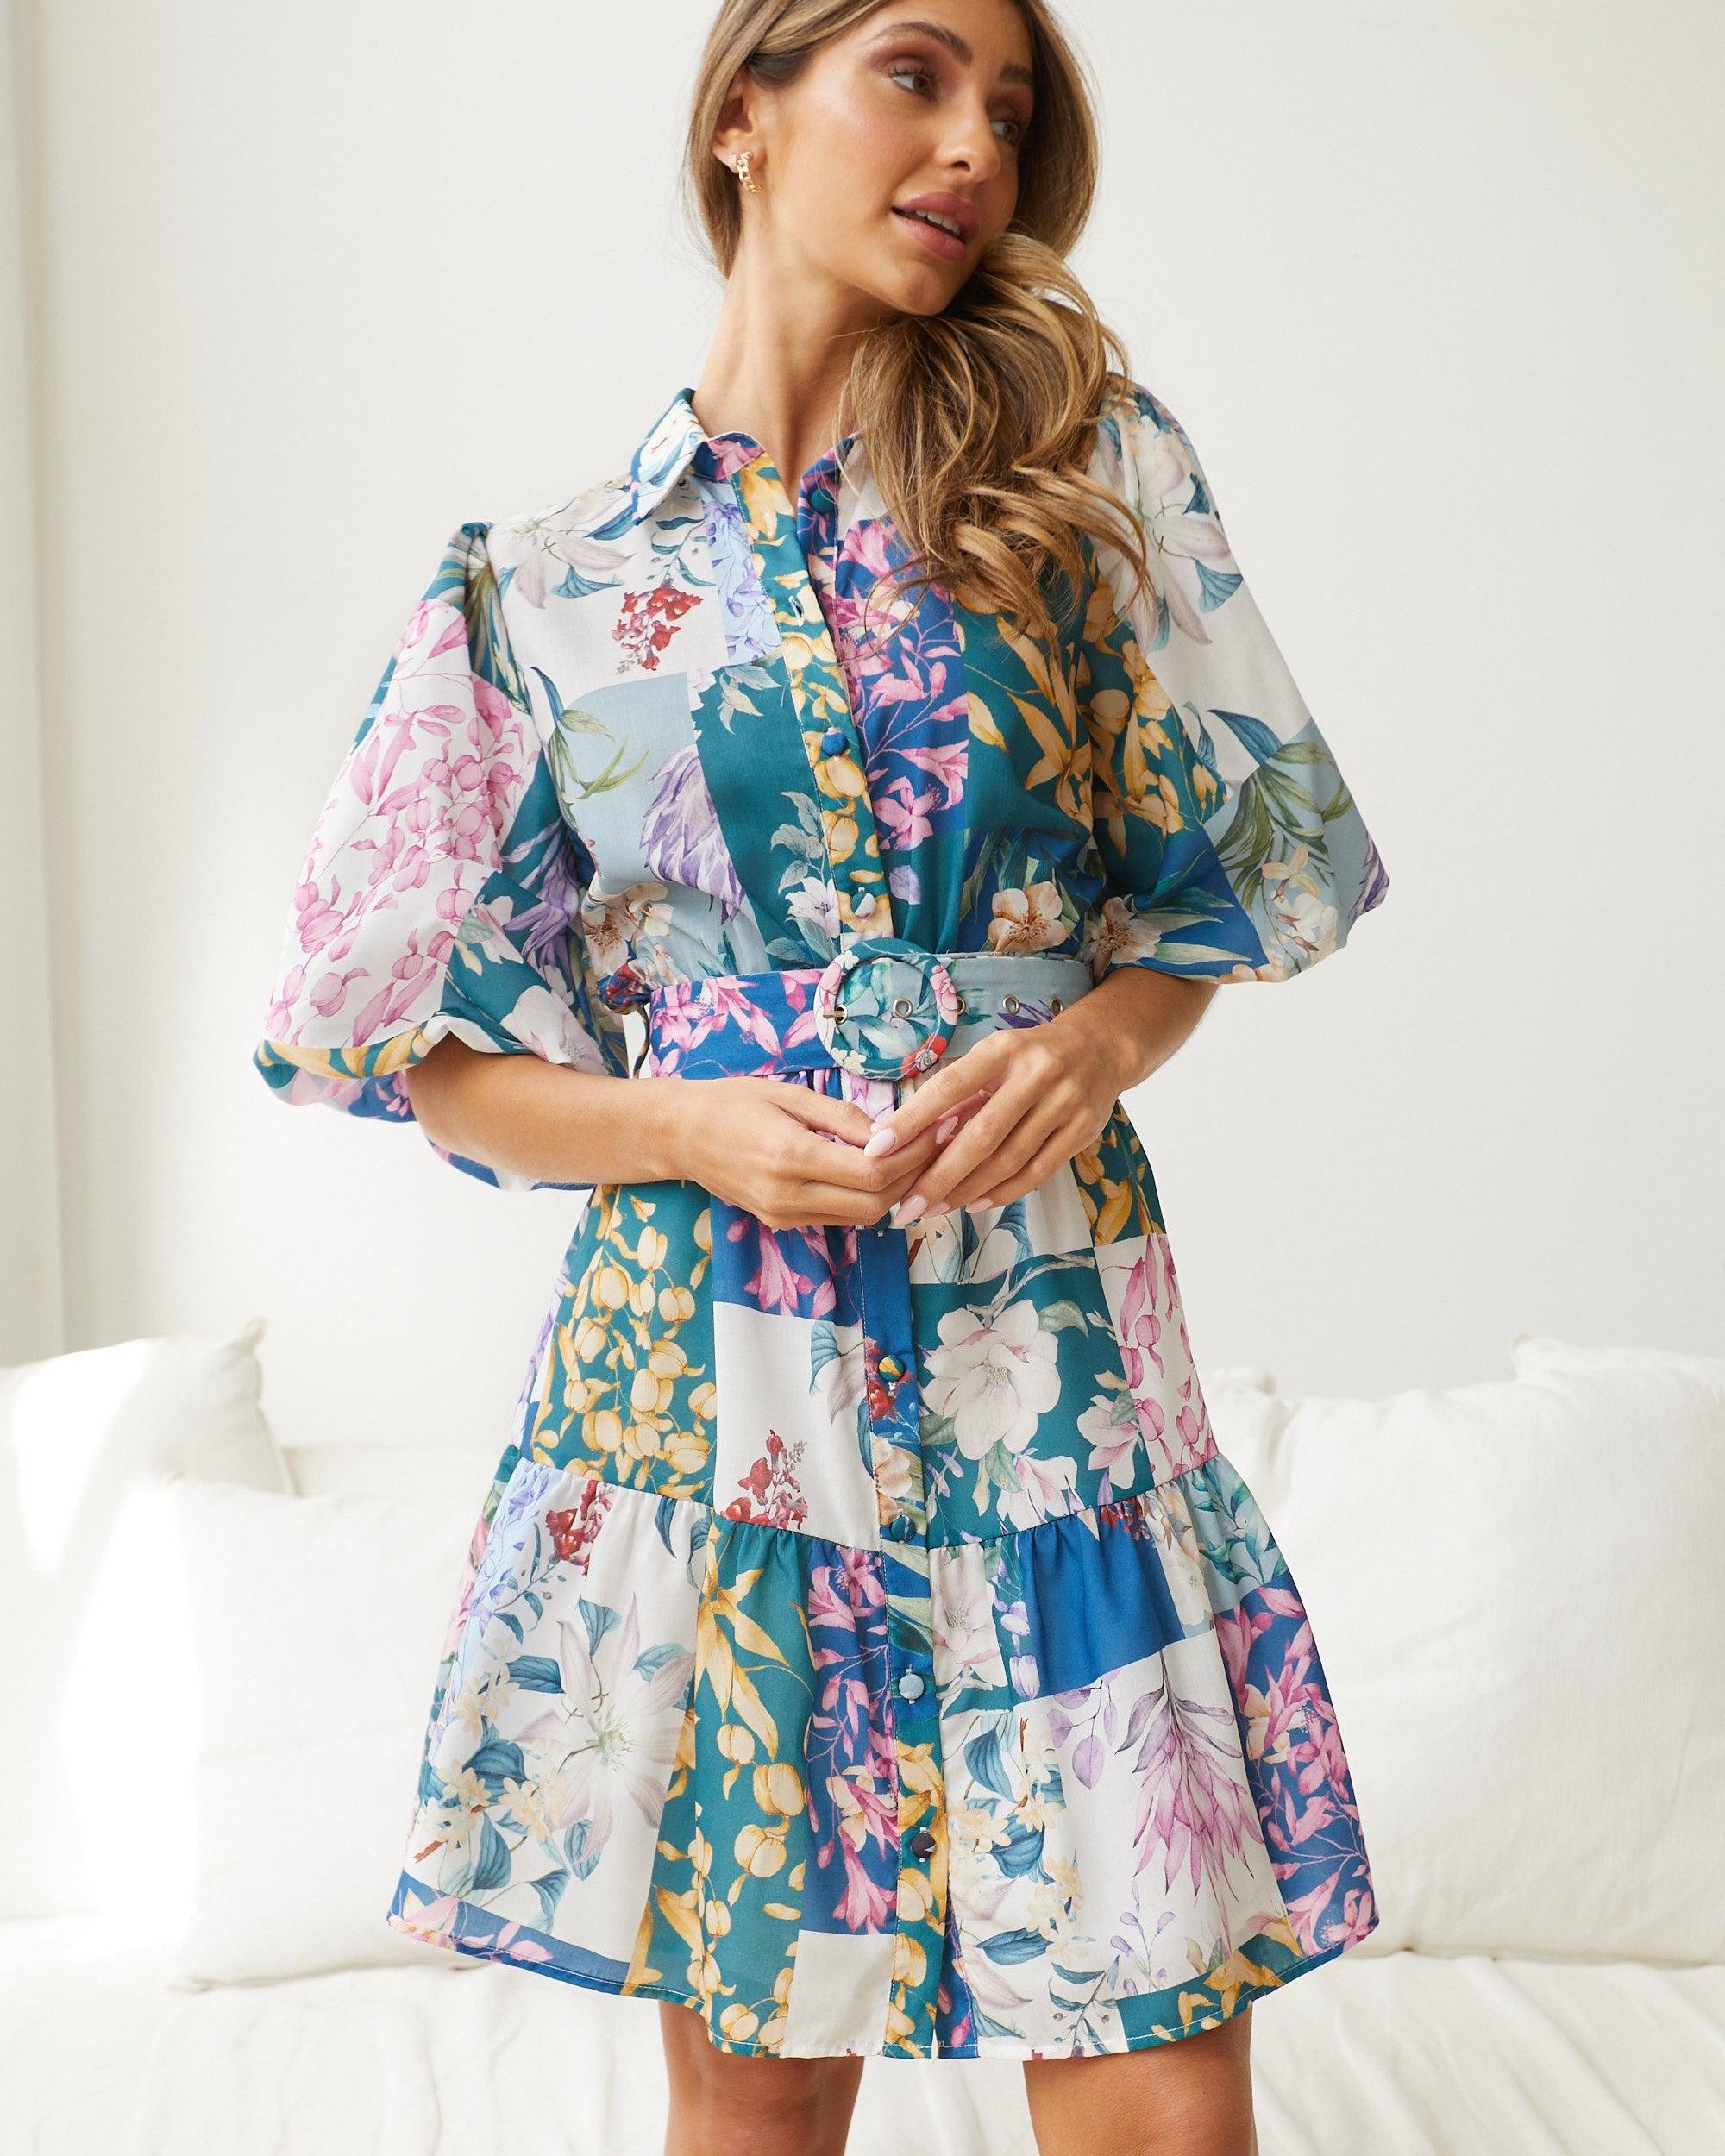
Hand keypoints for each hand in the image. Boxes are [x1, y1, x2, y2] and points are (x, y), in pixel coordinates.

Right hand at [675, 1076, 948, 1231]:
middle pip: (875, 1202)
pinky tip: (880, 1171)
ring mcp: (783, 1215)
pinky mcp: (781, 1222)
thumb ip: (841, 1116)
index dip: (912, 1155)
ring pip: (862, 1217)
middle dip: (913, 1175)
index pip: (871, 1172)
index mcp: (790, 1156)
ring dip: (894, 1191)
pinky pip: (840, 1218)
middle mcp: (787, 1195)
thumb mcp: (787, 1094)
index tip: (936, 1128)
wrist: (678, 1135)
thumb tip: (891, 1132)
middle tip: (936, 1142)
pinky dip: (867, 1198)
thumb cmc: (731, 1102)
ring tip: (915, 1155)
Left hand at [860, 1007, 1136, 1221]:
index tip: (879, 1147)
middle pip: (981, 1136)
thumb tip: (905, 1136)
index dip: (913, 1119)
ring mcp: (1064, 1104)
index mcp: (1003, 1050)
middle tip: (907, 1205)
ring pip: (1008, 1160)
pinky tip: (974, 1204)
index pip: (950, 1087)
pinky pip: (1037, 1172)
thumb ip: (958, 1094)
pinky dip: (1003, 1192)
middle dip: (939, 1176)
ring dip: (967, 1190)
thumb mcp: (993, 1057)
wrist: (1100, 1048)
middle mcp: (1036, 1074)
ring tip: (935, 1208)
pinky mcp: (1083, 1130)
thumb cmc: (1028, 1057)